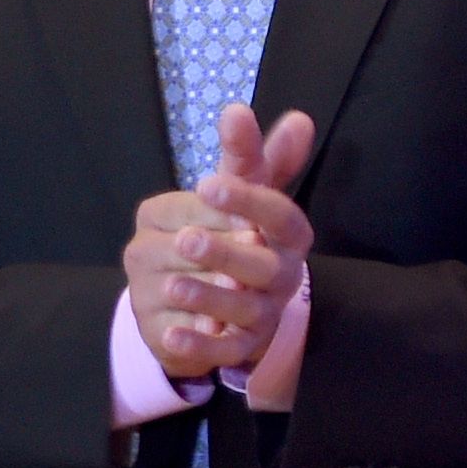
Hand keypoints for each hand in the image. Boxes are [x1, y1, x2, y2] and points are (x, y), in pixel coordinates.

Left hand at [122, 105, 317, 378]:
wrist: (240, 294)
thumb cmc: (244, 230)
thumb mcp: (248, 191)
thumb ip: (257, 158)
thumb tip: (297, 118)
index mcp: (289, 235)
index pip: (280, 216)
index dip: (249, 199)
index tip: (208, 181)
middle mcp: (282, 275)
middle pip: (262, 267)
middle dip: (225, 254)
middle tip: (187, 240)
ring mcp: (263, 313)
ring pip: (242, 309)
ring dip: (207, 298)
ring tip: (171, 284)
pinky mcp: (240, 345)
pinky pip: (222, 350)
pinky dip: (197, 346)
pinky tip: (169, 334)